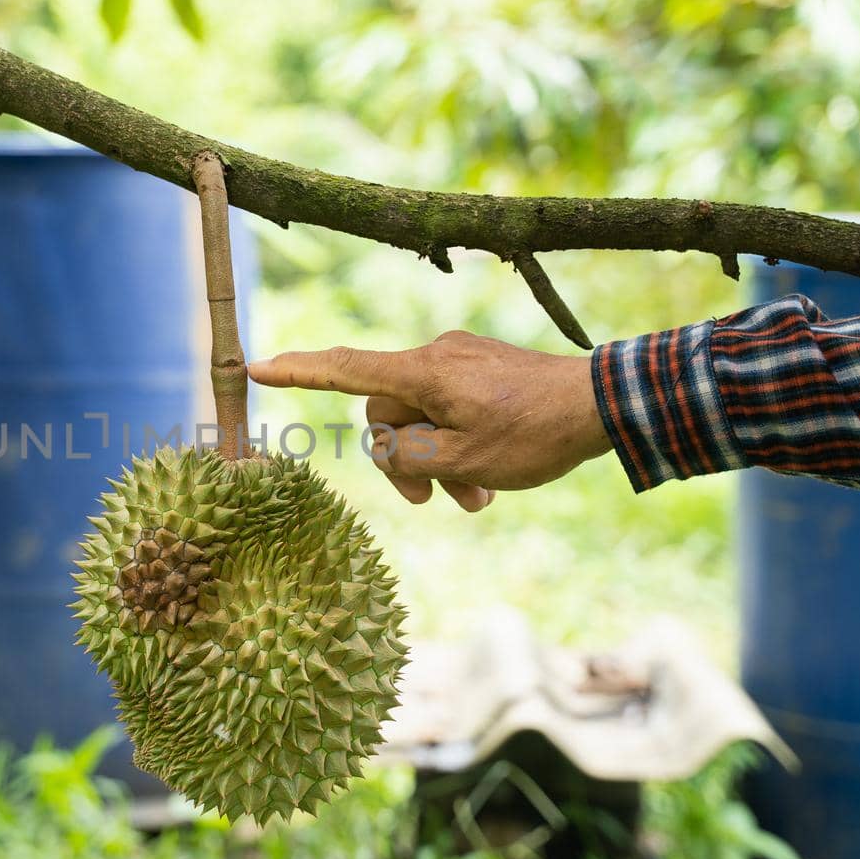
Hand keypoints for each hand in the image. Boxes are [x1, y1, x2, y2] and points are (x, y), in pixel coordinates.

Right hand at [247, 331, 613, 511]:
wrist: (604, 405)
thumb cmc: (533, 435)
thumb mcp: (460, 460)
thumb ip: (408, 456)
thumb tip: (392, 448)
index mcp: (422, 372)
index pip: (345, 369)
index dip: (297, 372)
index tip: (254, 366)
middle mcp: (434, 357)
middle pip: (386, 414)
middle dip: (404, 461)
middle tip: (434, 501)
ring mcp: (460, 361)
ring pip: (421, 418)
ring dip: (438, 460)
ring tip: (475, 498)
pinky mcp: (482, 370)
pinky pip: (450, 409)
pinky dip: (459, 444)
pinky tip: (489, 478)